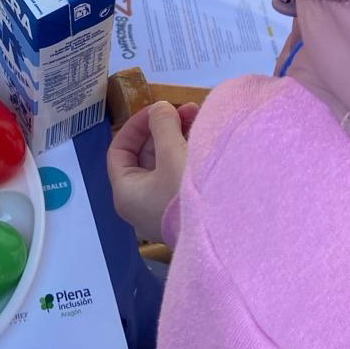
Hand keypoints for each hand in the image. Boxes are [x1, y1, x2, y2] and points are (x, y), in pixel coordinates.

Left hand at [107, 101, 198, 241]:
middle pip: (145, 156)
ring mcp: (163, 210)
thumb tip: (159, 108)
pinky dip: (187, 157)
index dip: (136, 126)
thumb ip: (163, 126)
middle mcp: (140, 204)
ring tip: (200, 117)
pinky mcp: (185, 213)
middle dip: (163, 129)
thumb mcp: (172, 154)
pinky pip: (179, 177)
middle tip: (187, 110)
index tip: (157, 110)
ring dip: (178, 139)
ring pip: (165, 165)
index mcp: (126, 192)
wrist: (230, 239)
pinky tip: (205, 141)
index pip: (119, 151)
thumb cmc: (188, 197)